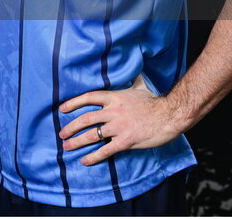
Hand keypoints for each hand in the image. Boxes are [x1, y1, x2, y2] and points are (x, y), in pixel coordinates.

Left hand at [57, 74, 186, 165]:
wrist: (169, 115)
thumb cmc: (155, 102)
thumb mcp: (141, 87)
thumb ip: (134, 81)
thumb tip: (134, 70)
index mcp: (115, 97)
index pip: (89, 97)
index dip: (73, 103)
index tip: (62, 109)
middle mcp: (113, 111)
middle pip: (86, 119)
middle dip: (71, 127)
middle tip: (61, 134)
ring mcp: (118, 127)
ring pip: (92, 135)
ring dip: (77, 141)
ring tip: (67, 146)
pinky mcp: (125, 141)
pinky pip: (105, 150)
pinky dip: (93, 156)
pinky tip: (84, 160)